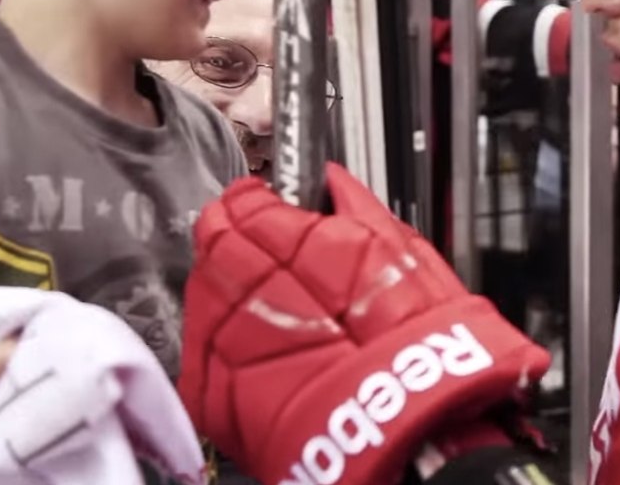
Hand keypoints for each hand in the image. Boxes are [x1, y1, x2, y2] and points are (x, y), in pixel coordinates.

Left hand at [179, 164, 550, 484]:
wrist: (412, 438)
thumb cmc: (424, 354)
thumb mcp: (412, 263)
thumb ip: (363, 213)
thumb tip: (336, 182)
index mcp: (307, 250)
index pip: (250, 207)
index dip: (249, 200)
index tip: (254, 198)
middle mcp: (260, 293)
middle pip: (218, 245)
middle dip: (226, 232)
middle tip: (237, 228)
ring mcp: (231, 345)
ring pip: (201, 290)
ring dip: (217, 280)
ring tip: (245, 284)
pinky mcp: (214, 394)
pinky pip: (196, 348)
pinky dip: (211, 333)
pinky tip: (237, 332)